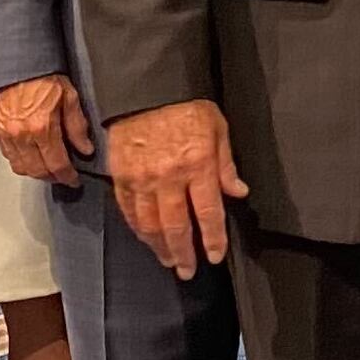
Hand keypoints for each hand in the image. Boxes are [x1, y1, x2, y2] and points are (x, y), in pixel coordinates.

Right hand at [0, 74, 92, 184]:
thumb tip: (85, 148)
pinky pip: (8, 156)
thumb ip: (77, 126)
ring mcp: (6, 134)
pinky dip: (20, 161)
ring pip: (20, 167)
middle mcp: (21, 134)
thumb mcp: (69, 96)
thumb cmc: (44, 75)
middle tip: (62, 175)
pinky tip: (30, 156)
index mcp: (42, 127)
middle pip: (37, 171)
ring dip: (35, 172)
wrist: (17, 62)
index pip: (56, 164)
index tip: (74, 179)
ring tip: (48, 167)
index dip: (67, 176)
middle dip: (52, 177)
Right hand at [110, 100, 247, 278]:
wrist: (147, 88)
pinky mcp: (121, 175)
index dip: (212, 239)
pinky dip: (137, 229)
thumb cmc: (188, 106)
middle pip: (176, 226)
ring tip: (168, 260)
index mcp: (198, 165)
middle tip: (188, 271)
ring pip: (149, 224)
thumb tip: (238, 193)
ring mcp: (142, 178)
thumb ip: (226, 165)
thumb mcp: (218, 128)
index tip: (214, 256)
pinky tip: (146, 238)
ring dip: (160, 247)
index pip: (208, 213)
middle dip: (184, 253)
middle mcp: (169, 177)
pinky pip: (128, 210)